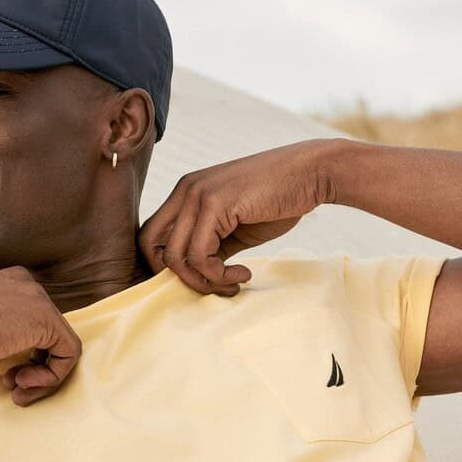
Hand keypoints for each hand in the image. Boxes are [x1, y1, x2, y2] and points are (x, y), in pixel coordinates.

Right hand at [0, 266, 81, 405]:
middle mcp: (26, 283)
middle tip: (12, 386)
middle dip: (34, 367)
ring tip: (15, 389)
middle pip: (49, 334)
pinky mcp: (46, 319)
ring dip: (42, 377)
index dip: (23, 355)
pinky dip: (51, 378)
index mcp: (6, 281)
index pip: (32, 324)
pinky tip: (22, 383)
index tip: (2, 375)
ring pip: (62, 346)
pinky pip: (69, 354)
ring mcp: (37, 298)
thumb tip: (9, 357)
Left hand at [138, 139, 333, 294]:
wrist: (311, 174)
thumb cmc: (278, 201)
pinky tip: (244, 272)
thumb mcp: (234, 229)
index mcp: (185, 194)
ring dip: (205, 282)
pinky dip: (219, 275)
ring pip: (176, 257)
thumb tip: (193, 277)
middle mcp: (184, 191)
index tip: (201, 280)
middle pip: (151, 248)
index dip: (166, 267)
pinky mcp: (215, 204)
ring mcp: (197, 195)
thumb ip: (210, 246)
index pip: (150, 237)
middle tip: (215, 287)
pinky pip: (199, 256)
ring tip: (234, 283)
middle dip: (180, 279)